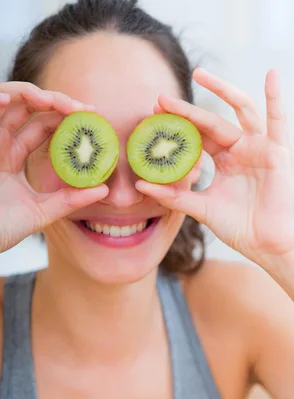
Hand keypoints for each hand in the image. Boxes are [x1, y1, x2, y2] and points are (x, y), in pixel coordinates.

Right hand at [0, 82, 109, 252]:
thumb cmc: (2, 229)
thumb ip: (69, 200)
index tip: (90, 117)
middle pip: (25, 109)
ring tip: (52, 101)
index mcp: (13, 159)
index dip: (64, 117)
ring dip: (29, 94)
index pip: (40, 127)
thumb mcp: (41, 212)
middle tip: (80, 108)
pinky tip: (9, 100)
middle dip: (54, 101)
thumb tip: (104, 190)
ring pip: (6, 101)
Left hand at [135, 68, 293, 267]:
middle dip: (186, 111)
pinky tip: (272, 75)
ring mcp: (259, 148)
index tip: (151, 115)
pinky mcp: (277, 151)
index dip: (177, 126)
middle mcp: (241, 150)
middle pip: (211, 121)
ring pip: (239, 111)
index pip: (197, 137)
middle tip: (160, 100)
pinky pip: (278, 120)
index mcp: (224, 161)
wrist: (267, 245)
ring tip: (199, 74)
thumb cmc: (239, 228)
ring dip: (222, 90)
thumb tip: (140, 185)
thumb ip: (173, 196)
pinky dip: (276, 98)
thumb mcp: (200, 208)